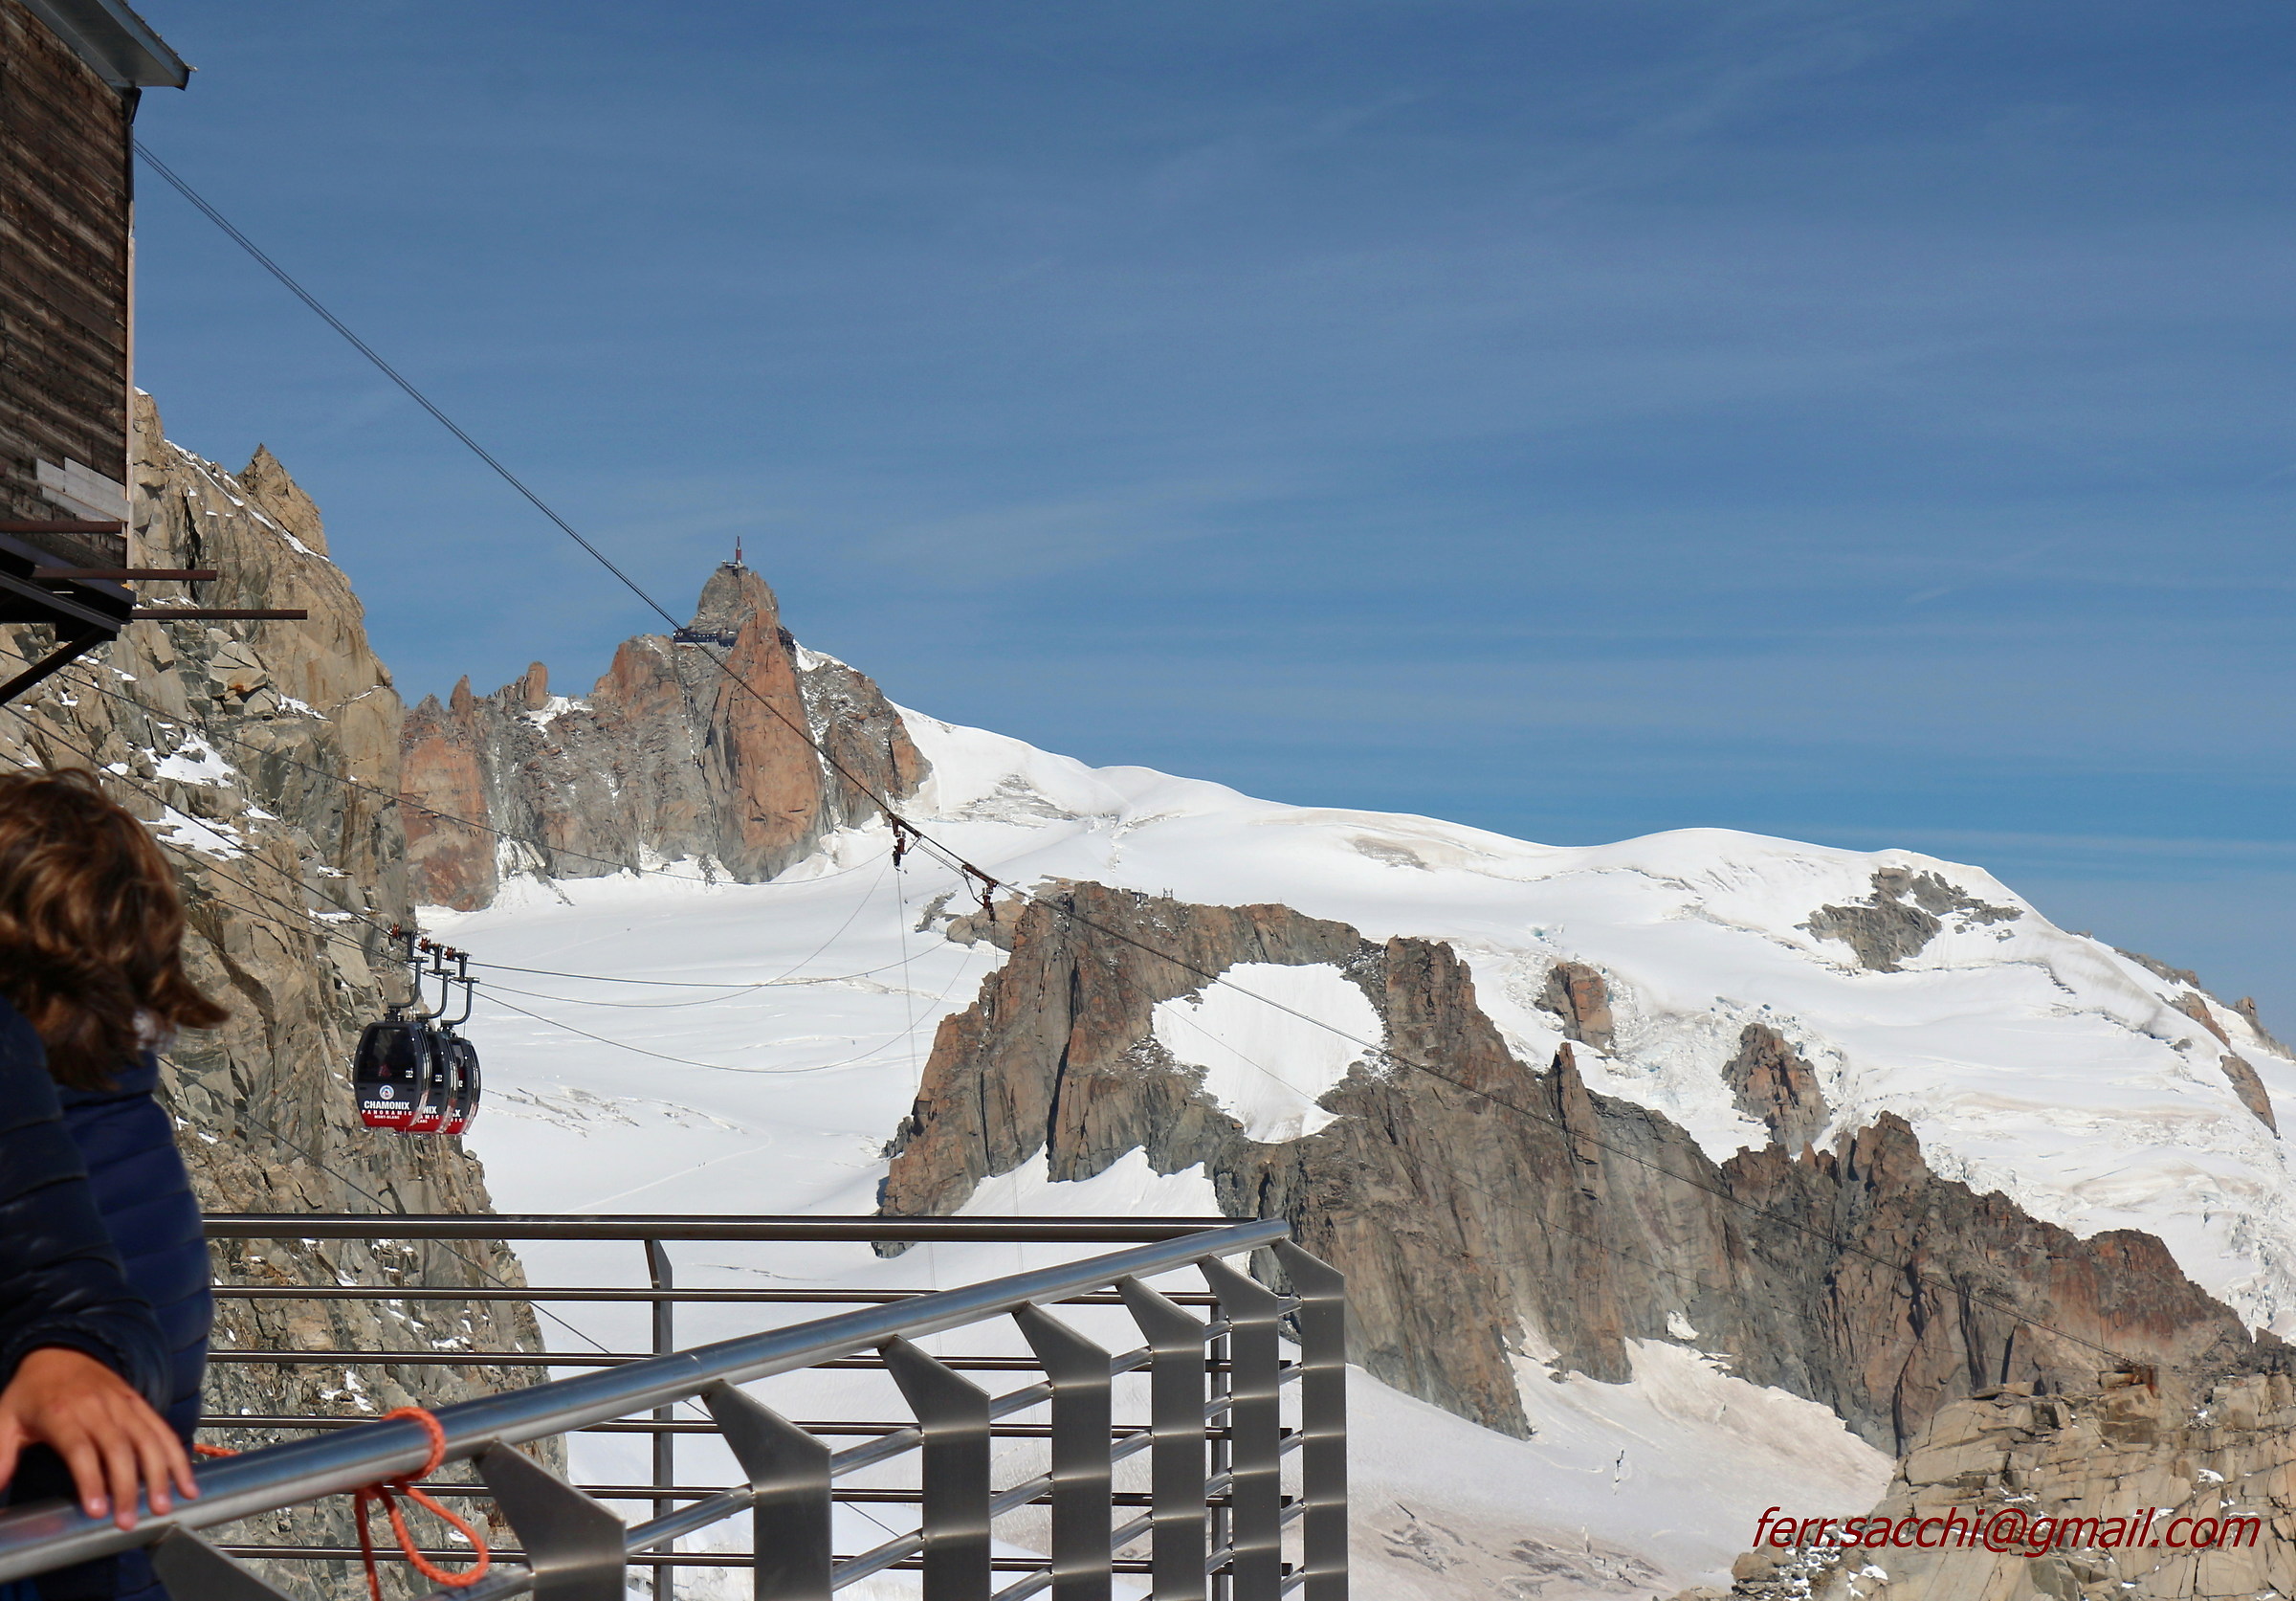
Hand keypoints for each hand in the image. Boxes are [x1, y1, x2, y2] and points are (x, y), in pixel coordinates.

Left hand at [0, 1347, 197, 1527]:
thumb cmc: (31, 1393)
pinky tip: (187, 1482)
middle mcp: (98, 1408)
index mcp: (62, 1413)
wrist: (61, 1351)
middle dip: (127, 1488)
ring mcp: (124, 1405)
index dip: (91, 1480)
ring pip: (148, 1440)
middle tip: (129, 1521)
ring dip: (159, 1475)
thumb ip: (0, 1457)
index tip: (97, 1510)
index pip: (80, 1449)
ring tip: (163, 1507)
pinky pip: (164, 1431)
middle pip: (119, 1449)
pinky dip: (179, 1457)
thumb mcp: (4, 1420)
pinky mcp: (140, 1405)